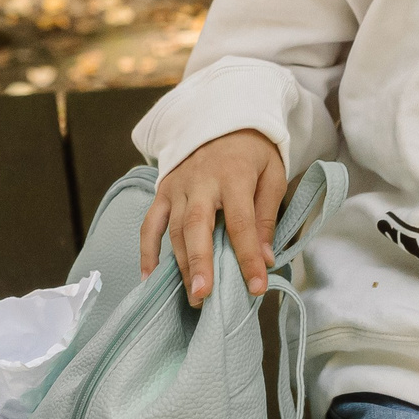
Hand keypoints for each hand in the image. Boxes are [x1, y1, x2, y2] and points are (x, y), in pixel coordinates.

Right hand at [141, 130, 284, 305]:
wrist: (222, 121)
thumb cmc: (252, 154)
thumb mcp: (271, 176)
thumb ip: (265, 217)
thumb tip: (265, 259)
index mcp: (233, 177)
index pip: (241, 223)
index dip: (248, 257)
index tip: (257, 287)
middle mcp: (200, 182)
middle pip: (196, 226)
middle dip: (199, 262)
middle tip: (203, 295)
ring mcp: (177, 187)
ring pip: (174, 229)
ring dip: (180, 265)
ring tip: (192, 297)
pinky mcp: (162, 192)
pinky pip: (149, 224)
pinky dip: (147, 251)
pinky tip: (149, 278)